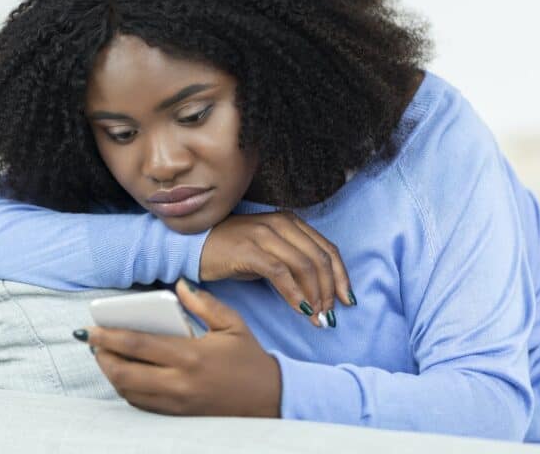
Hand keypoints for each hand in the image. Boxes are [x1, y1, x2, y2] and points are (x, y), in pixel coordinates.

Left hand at [78, 278, 280, 416]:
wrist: (272, 400)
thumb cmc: (250, 360)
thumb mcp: (232, 324)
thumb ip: (203, 303)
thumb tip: (180, 284)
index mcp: (191, 356)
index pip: (137, 345)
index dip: (108, 337)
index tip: (90, 329)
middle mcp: (180, 383)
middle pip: (124, 373)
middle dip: (102, 357)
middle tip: (93, 343)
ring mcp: (177, 404)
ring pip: (129, 392)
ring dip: (111, 374)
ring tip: (105, 355)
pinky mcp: (178, 416)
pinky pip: (142, 405)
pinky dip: (127, 389)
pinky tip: (126, 373)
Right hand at [200, 210, 353, 327]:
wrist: (192, 245)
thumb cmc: (230, 251)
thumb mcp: (267, 252)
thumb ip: (292, 263)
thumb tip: (318, 293)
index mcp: (289, 221)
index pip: (327, 249)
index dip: (341, 277)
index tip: (347, 301)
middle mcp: (280, 223)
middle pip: (320, 259)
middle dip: (329, 291)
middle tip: (329, 316)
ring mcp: (264, 234)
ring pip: (305, 266)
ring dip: (314, 296)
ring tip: (315, 317)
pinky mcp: (249, 249)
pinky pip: (280, 273)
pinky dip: (294, 294)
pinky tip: (298, 309)